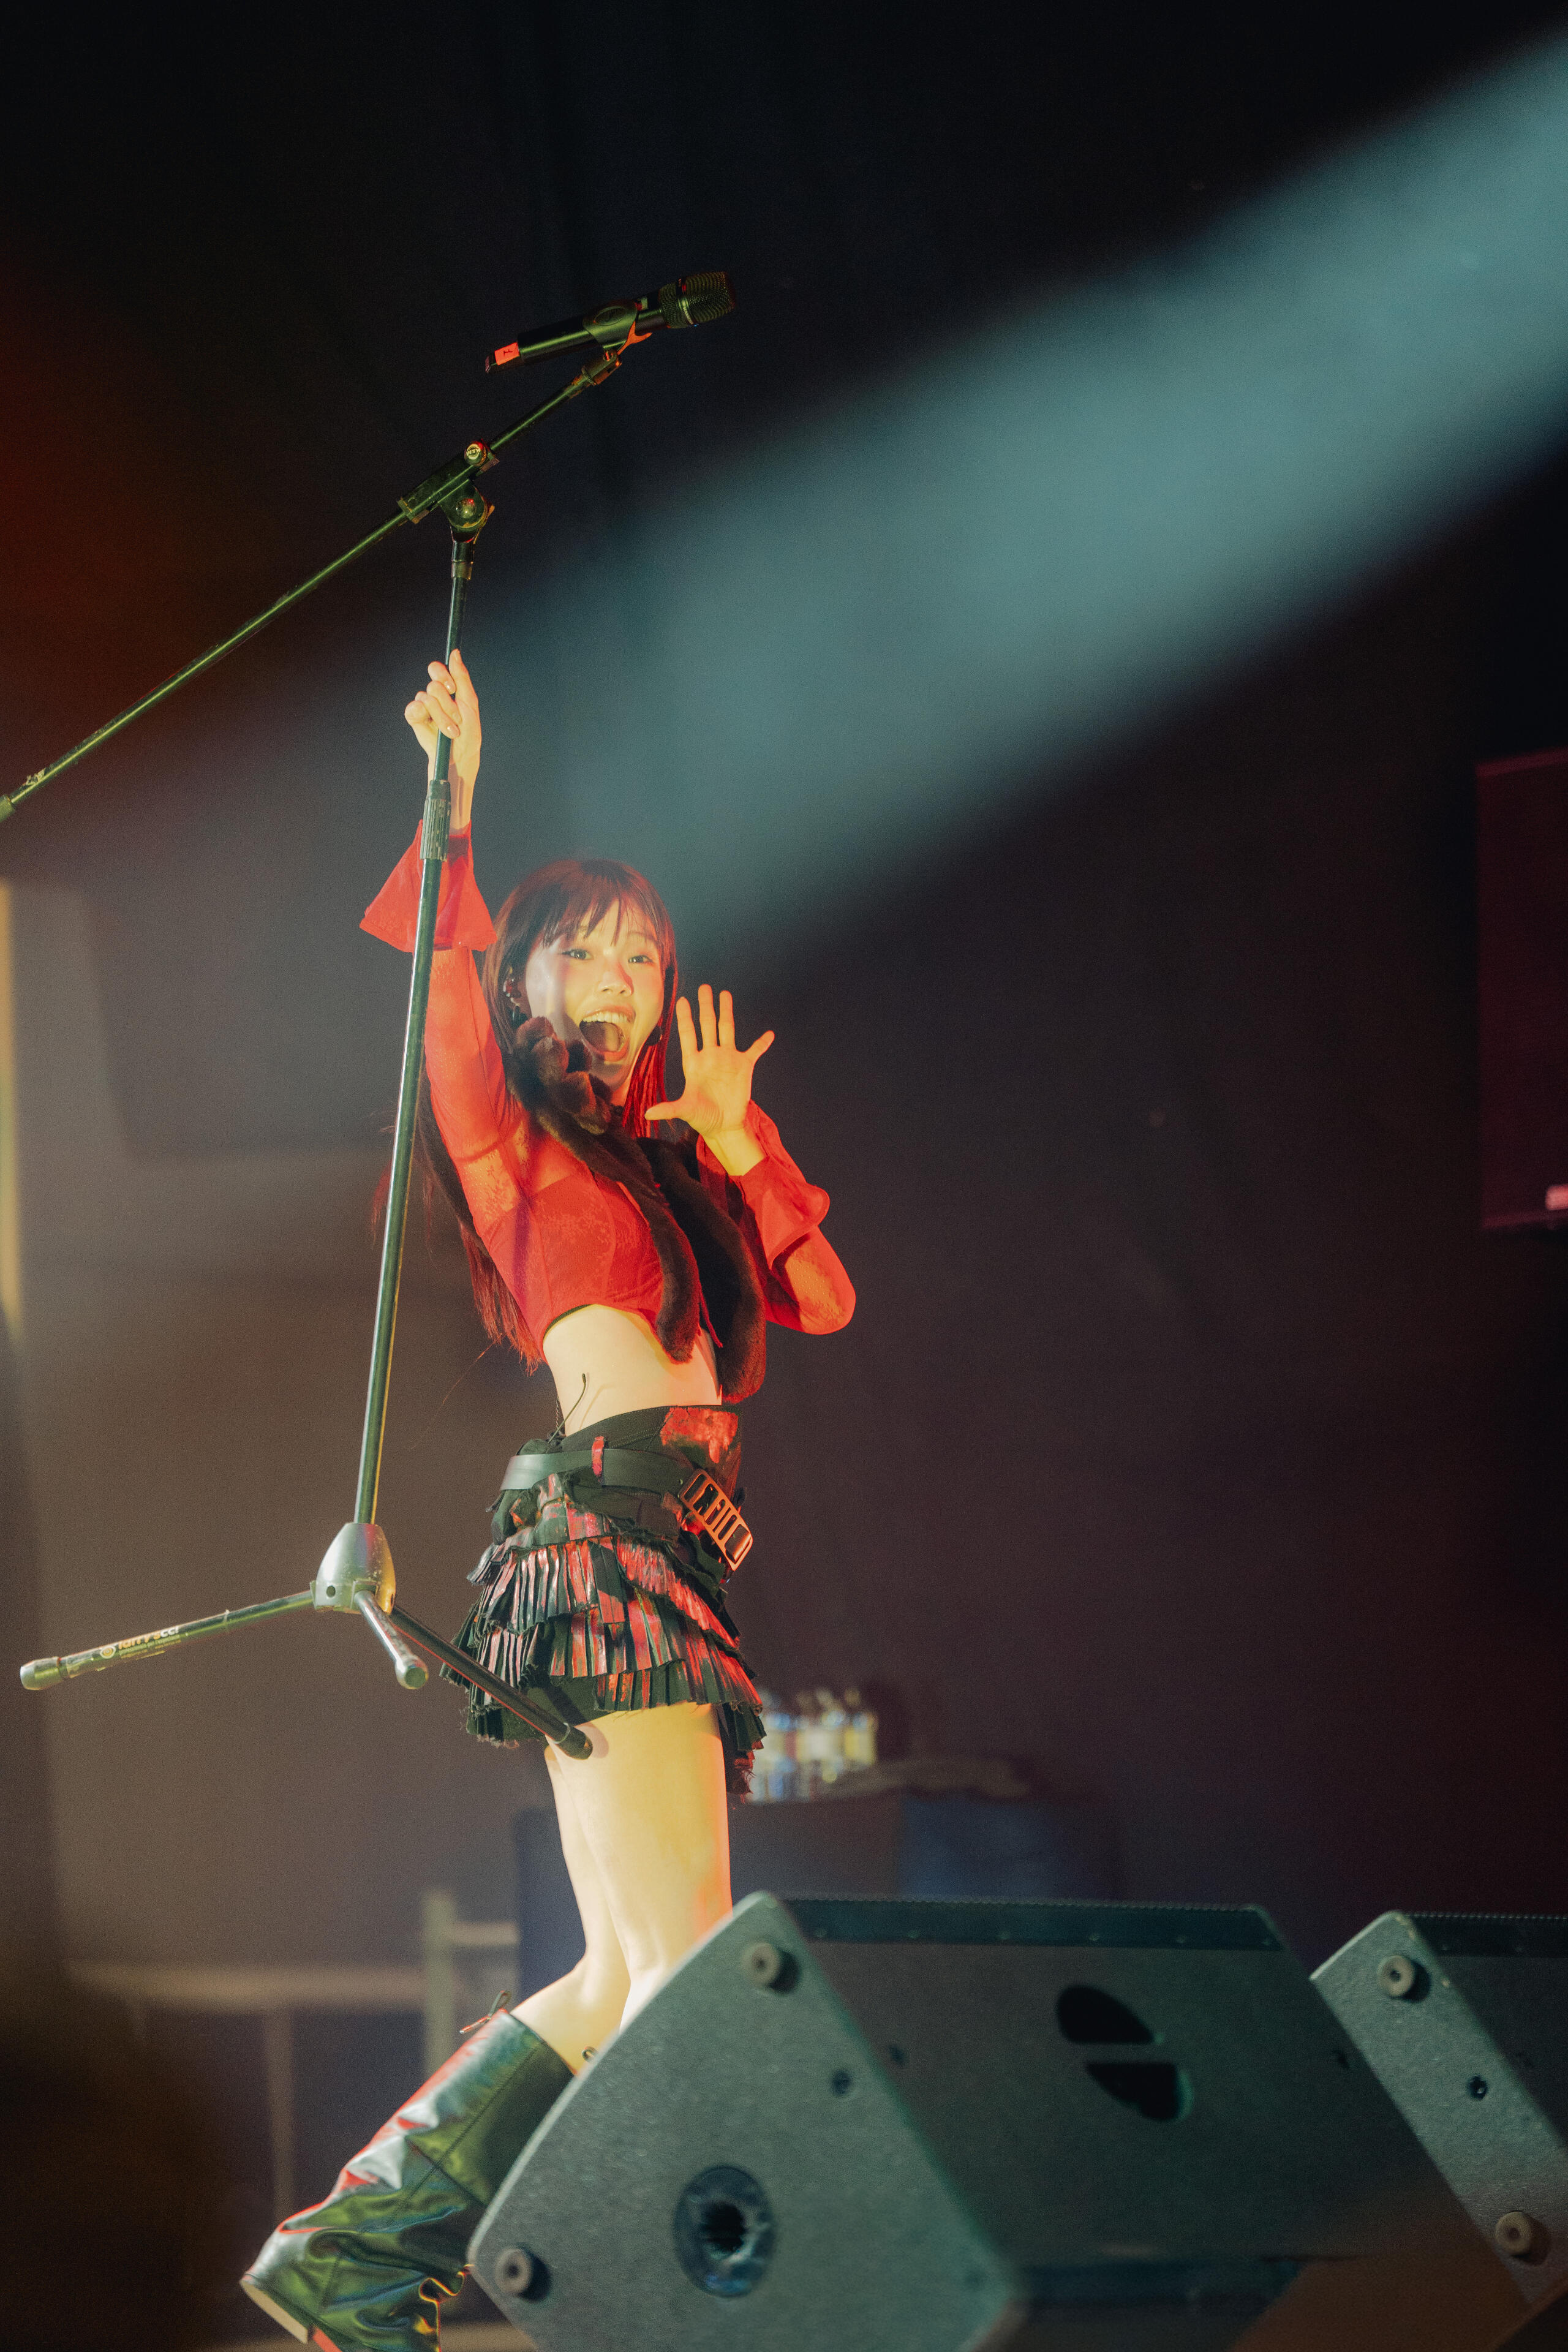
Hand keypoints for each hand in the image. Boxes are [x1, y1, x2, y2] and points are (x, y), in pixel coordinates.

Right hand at [404, 648, 481, 828]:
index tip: (451, 688)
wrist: (459, 758)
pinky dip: (422, 716)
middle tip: (457, 717)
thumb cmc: (469, 733)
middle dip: (448, 703)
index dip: (442, 674)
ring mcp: (424, 708)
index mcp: (449, 690)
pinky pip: (412, 708)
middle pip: (433, 685)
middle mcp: (435, 696)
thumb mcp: (470, 703)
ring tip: (451, 731)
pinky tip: (432, 727)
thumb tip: (455, 653)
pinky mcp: (415, 720)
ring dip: (442, 716)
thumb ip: (462, 677)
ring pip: (426, 699)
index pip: (437, 669)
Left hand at [646, 985, 771, 1174]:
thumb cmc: (702, 1117)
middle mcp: (710, 1056)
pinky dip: (762, 1043)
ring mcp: (727, 1059)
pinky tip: (769, 1034)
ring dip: (726, 1012)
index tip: (682, 1000)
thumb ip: (669, 1108)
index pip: (688, 1035)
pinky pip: (754, 1051)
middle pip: (707, 1025)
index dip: (685, 1018)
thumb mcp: (685, 1110)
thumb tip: (647, 1114)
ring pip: (727, 1029)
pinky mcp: (744, 1067)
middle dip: (706, 1007)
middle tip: (704, 987)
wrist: (723, 1125)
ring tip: (724, 993)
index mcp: (694, 1063)